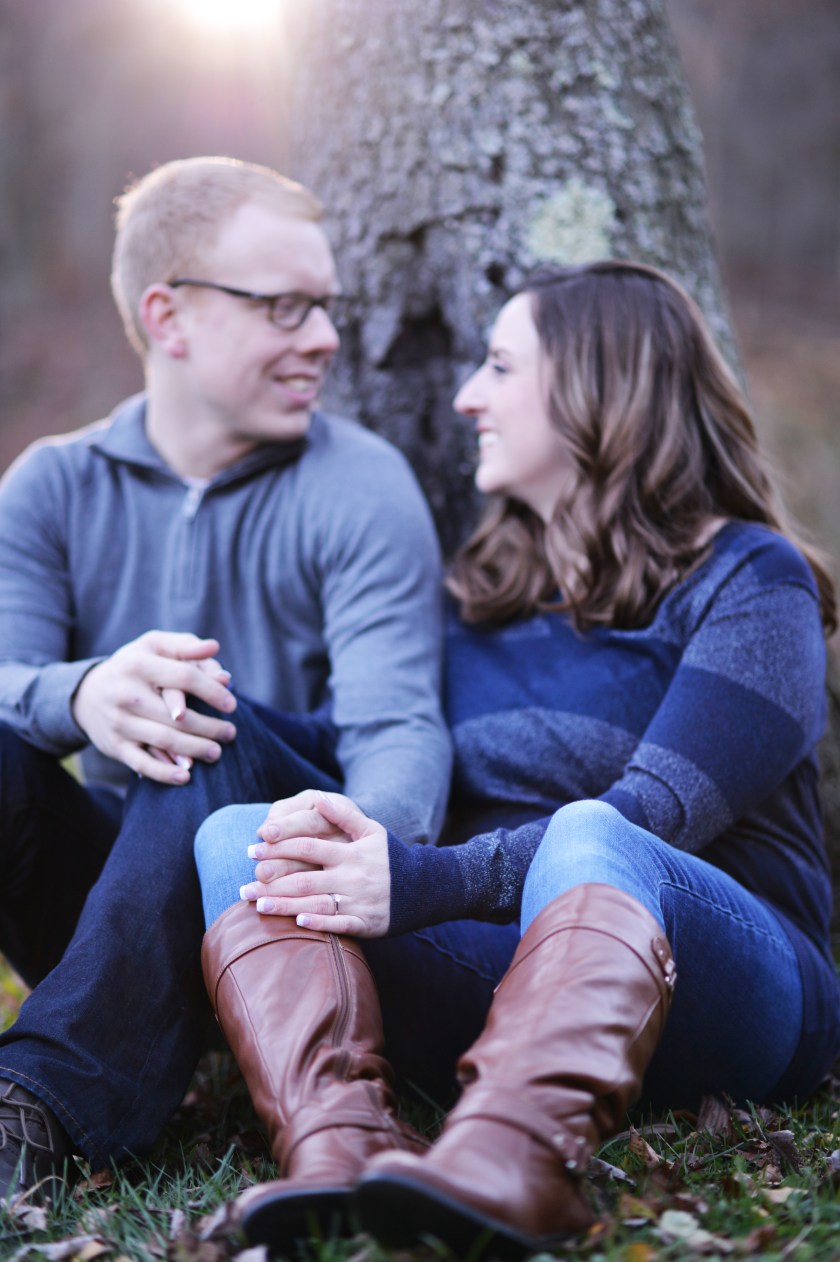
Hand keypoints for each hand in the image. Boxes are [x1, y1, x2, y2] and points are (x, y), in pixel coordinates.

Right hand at [71, 630, 236, 783]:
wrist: (86, 694)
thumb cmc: (133, 666)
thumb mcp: (153, 646)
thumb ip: (185, 646)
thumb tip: (214, 647)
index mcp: (138, 664)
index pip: (185, 677)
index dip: (213, 691)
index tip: (232, 704)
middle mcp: (127, 694)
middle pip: (179, 716)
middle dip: (210, 727)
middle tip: (231, 733)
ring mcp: (120, 722)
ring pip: (165, 740)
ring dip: (196, 750)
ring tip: (217, 752)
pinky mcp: (115, 746)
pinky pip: (142, 764)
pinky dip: (165, 773)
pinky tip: (186, 776)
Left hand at [240, 790, 390, 936]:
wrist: (423, 887)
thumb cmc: (389, 857)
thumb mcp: (372, 830)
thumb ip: (344, 814)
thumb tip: (317, 798)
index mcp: (350, 853)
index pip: (308, 846)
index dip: (279, 846)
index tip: (253, 847)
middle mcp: (352, 877)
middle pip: (306, 878)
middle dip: (273, 881)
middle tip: (245, 884)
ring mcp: (358, 901)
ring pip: (316, 903)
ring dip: (285, 905)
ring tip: (258, 904)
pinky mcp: (365, 923)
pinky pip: (339, 924)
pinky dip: (319, 923)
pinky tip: (297, 921)